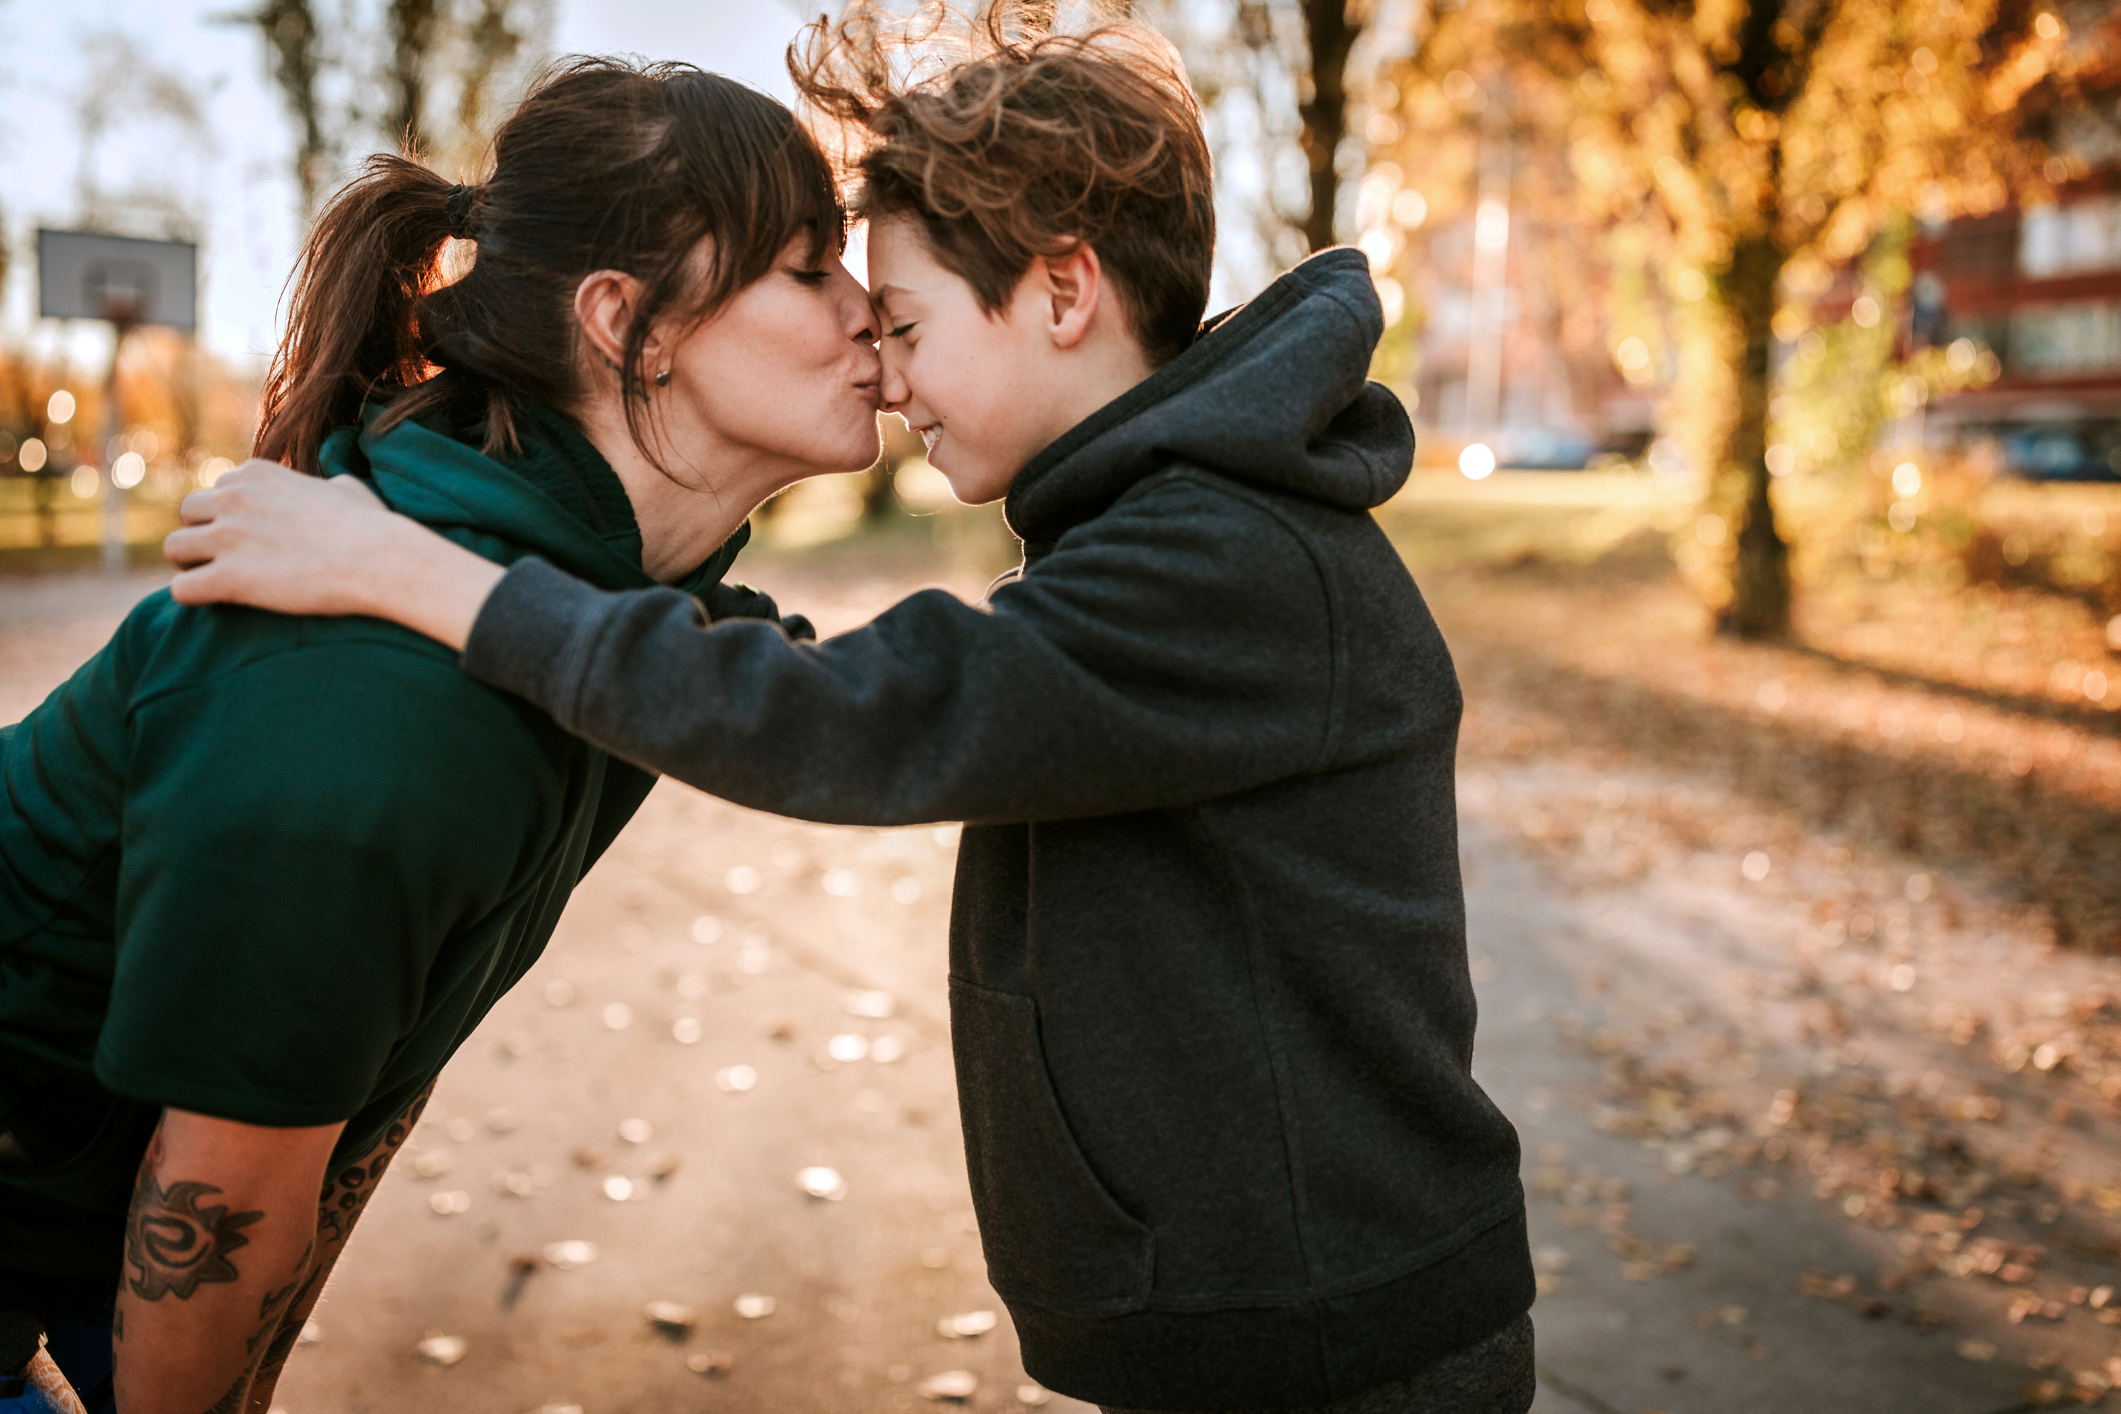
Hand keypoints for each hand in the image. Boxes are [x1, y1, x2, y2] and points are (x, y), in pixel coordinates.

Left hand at [164, 459, 502, 650]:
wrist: (381, 561)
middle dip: (204, 536)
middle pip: (188, 513)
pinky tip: (219, 603)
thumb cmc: (373, 528)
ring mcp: (228, 536)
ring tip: (219, 583)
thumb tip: (335, 488)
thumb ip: (326, 484)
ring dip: (193, 565)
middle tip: (228, 560)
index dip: (230, 515)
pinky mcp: (229, 576)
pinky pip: (182, 589)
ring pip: (175, 548)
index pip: (218, 489)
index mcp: (257, 473)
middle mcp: (234, 498)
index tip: (250, 537)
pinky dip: (195, 598)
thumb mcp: (348, 489)